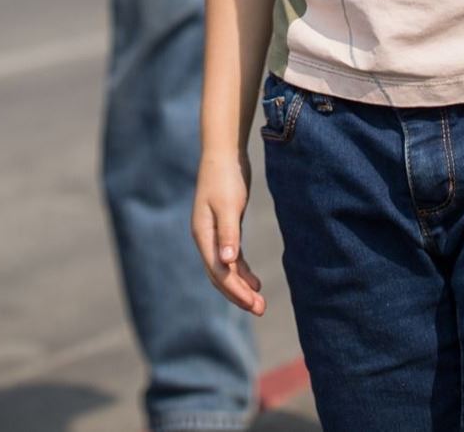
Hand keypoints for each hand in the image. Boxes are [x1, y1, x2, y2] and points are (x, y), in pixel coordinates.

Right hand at [192, 151, 264, 315]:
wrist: (224, 153)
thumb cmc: (225, 177)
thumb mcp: (228, 205)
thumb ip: (228, 233)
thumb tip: (227, 263)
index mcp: (203, 234)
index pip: (218, 271)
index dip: (235, 290)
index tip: (254, 304)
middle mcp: (205, 237)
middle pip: (219, 274)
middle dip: (238, 294)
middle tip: (261, 310)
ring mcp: (214, 233)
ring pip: (225, 269)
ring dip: (241, 286)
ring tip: (260, 302)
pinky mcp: (225, 228)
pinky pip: (231, 258)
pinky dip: (242, 271)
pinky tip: (254, 282)